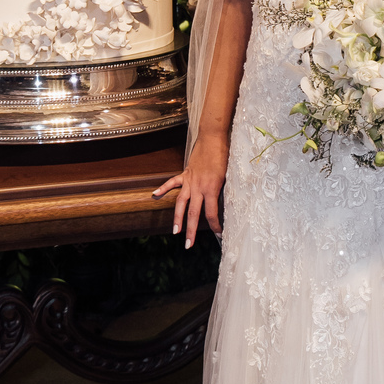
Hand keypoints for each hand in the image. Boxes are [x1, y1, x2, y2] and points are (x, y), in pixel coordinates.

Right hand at [152, 132, 228, 248]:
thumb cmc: (224, 155)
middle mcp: (198, 187)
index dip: (215, 226)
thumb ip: (223, 190)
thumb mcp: (229, 175)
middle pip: (193, 213)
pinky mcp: (185, 173)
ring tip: (174, 231)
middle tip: (188, 245)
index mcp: (212, 189)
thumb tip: (224, 203)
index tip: (219, 234)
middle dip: (191, 230)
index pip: (211, 213)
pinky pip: (173, 183)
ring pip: (181, 203)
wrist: (213, 138)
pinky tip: (155, 195)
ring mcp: (190, 181)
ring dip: (177, 218)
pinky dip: (163, 188)